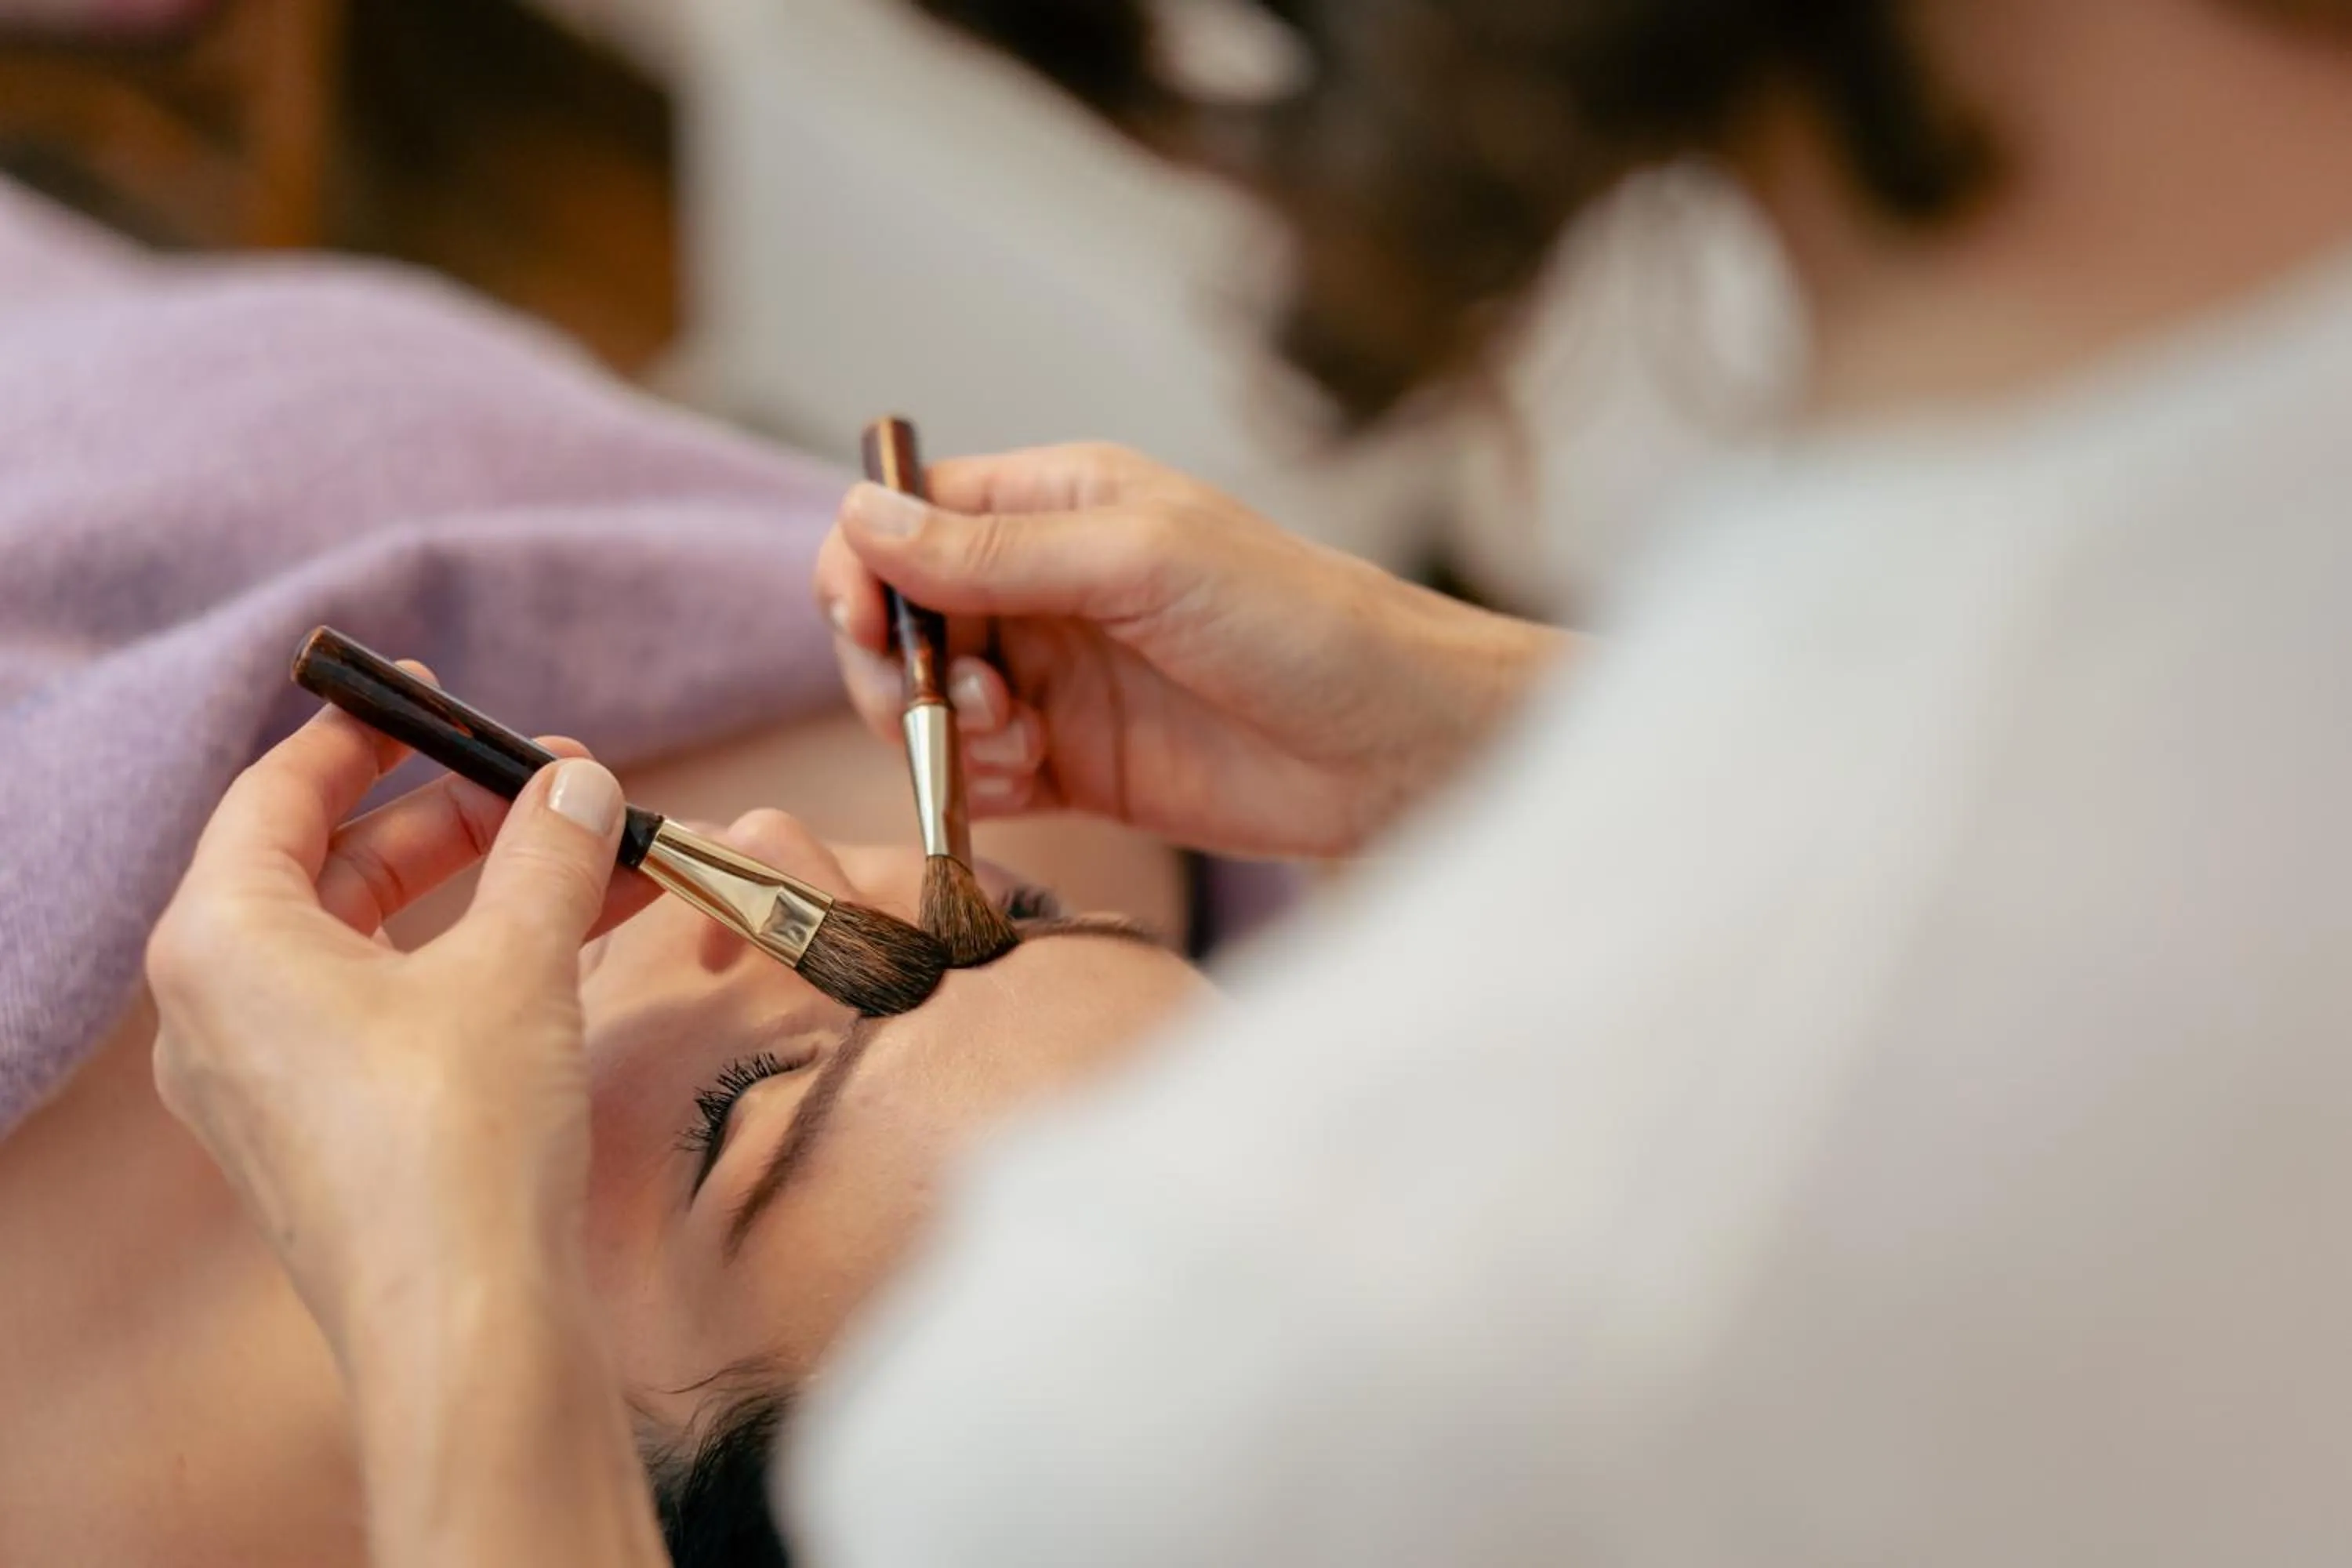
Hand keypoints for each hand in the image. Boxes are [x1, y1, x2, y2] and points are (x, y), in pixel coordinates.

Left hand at [146, 693, 658, 1358]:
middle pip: (335, 864)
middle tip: (557, 778)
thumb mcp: (516, 966)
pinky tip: (580, 937)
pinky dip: (478, 963)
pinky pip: (396, 1010)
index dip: (365, 730)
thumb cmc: (461, 1138)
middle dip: (458, 816)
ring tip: (597, 850)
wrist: (466, 1327)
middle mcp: (219, 1007)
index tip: (434, 691)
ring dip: (488, 889)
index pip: (279, 792)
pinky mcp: (327, 1135)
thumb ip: (543, 855)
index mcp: (220, 941)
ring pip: (378, 942)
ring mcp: (268, 1080)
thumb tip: (575, 782)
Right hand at [815, 444, 1565, 858]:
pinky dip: (972, 784)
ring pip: (923, 703)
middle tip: (961, 698)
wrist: (1403, 747)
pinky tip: (1029, 780)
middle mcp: (1045, 588)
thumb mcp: (1140, 562)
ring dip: (940, 728)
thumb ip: (995, 551)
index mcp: (1057, 506)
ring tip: (1018, 741)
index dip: (862, 565)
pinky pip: (975, 776)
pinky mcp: (1076, 770)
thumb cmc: (1302, 625)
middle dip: (895, 663)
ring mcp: (1057, 682)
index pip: (909, 518)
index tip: (862, 621)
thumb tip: (860, 518)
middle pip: (898, 618)